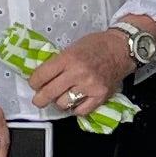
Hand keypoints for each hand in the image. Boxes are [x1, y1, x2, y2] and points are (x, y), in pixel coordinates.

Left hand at [26, 27, 140, 113]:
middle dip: (40, 99)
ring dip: (60, 102)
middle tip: (39, 99)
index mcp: (68, 58)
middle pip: (49, 93)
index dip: (34, 82)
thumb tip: (43, 76)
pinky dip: (76, 108)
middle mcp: (78, 73)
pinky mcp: (100, 96)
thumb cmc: (97, 45)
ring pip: (63, 104)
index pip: (41, 76)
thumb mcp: (73, 47)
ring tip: (63, 96)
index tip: (34, 84)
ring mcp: (90, 86)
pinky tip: (76, 101)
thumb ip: (58, 62)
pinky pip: (81, 111)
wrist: (122, 49)